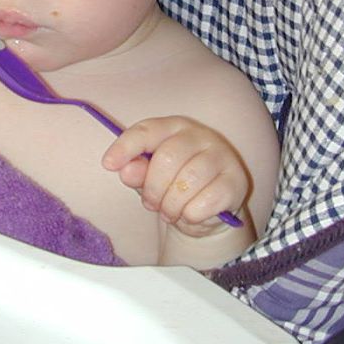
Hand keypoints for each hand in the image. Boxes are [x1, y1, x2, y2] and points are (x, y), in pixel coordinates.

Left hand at [100, 117, 250, 238]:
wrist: (210, 211)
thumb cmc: (175, 187)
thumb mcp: (150, 179)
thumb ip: (137, 172)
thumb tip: (125, 170)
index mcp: (175, 127)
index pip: (147, 130)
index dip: (125, 147)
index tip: (108, 165)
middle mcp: (201, 136)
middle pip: (166, 159)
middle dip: (152, 189)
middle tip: (151, 204)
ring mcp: (222, 157)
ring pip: (186, 183)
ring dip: (170, 206)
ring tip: (170, 211)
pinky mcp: (235, 181)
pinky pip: (203, 203)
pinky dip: (190, 215)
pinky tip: (191, 214)